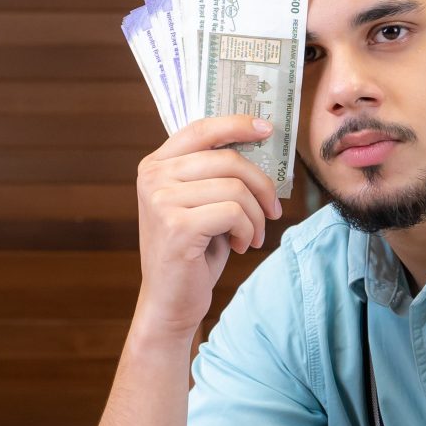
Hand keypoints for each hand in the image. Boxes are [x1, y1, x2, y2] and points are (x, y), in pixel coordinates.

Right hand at [132, 114, 285, 336]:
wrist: (170, 301)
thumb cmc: (192, 252)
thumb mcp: (201, 204)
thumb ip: (216, 174)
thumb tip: (260, 143)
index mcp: (156, 165)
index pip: (201, 129)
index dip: (237, 124)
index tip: (267, 129)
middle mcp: (153, 177)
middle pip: (228, 160)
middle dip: (261, 186)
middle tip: (272, 211)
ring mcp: (161, 200)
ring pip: (236, 188)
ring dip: (256, 216)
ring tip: (251, 236)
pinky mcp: (177, 225)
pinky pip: (234, 213)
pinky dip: (247, 230)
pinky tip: (241, 246)